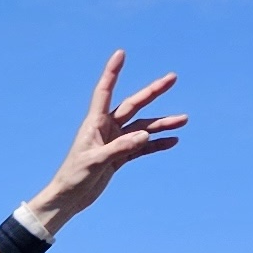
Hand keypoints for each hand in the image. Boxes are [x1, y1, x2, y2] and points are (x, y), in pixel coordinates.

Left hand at [12, 51, 186, 236]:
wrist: (69, 198)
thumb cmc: (74, 177)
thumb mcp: (97, 162)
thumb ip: (120, 148)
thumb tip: (144, 136)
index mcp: (95, 123)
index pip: (105, 91)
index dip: (112, 72)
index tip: (121, 54)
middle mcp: (106, 128)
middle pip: (134, 105)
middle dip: (153, 92)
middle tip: (172, 78)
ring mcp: (115, 142)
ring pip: (143, 128)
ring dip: (162, 124)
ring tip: (183, 119)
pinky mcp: (120, 157)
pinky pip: (142, 147)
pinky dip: (156, 144)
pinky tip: (172, 141)